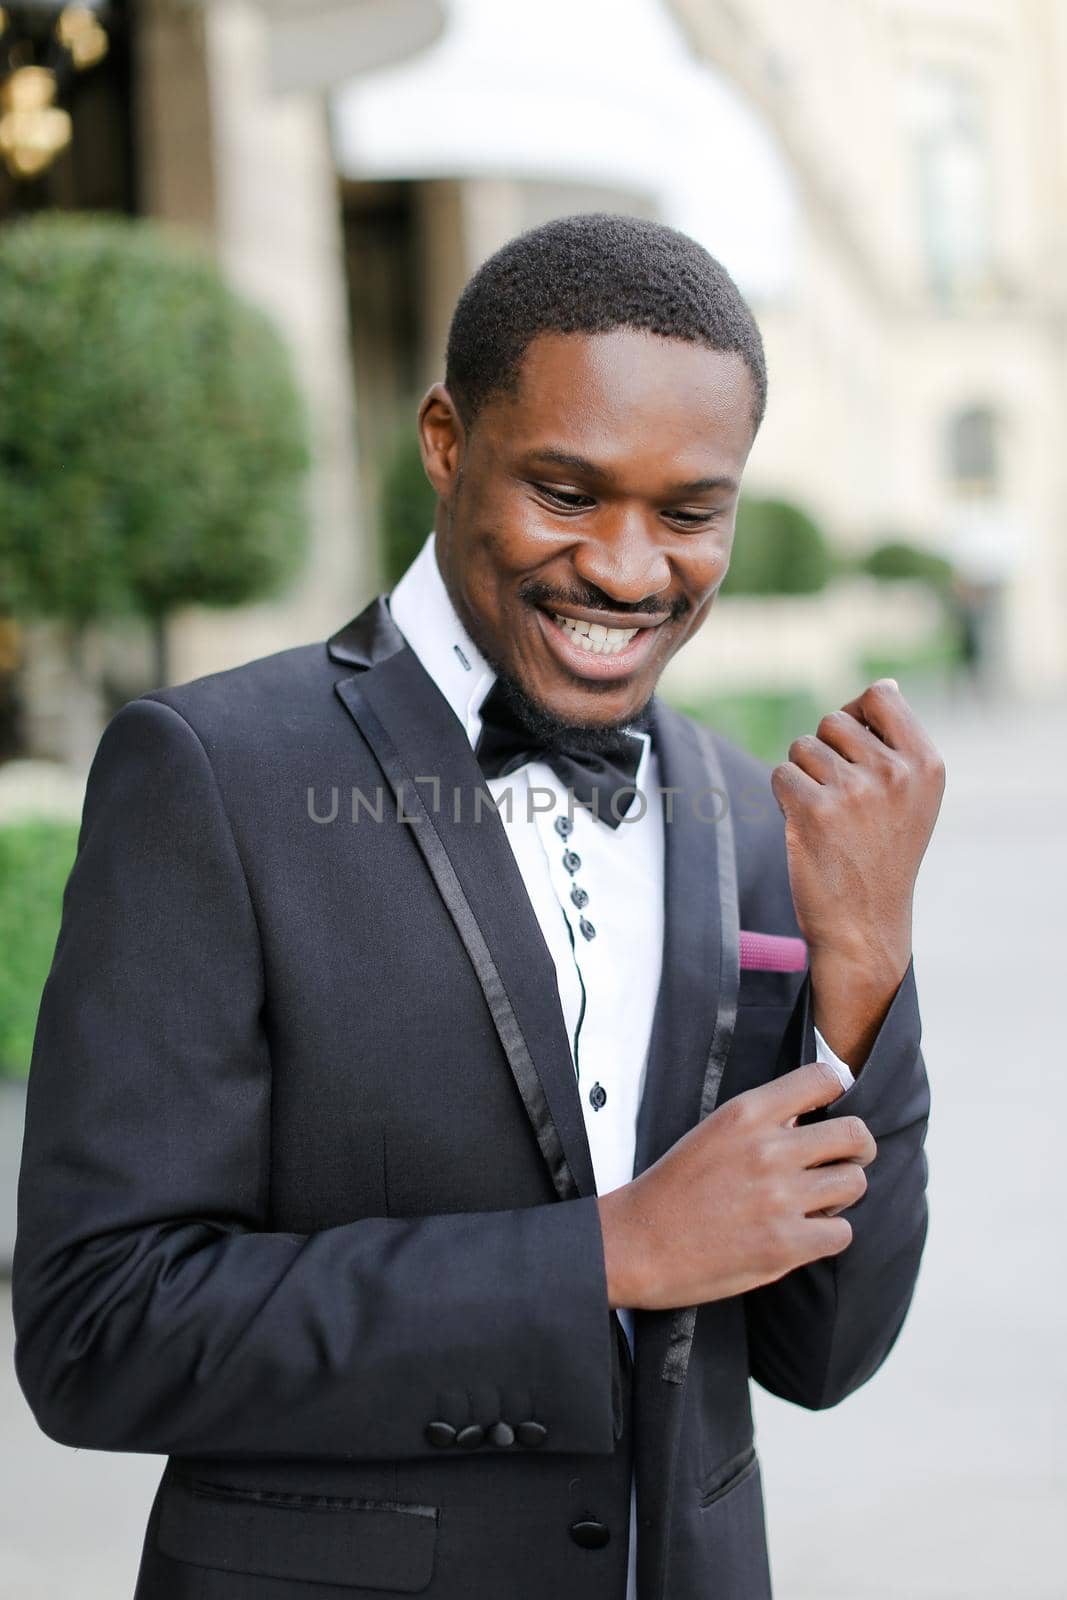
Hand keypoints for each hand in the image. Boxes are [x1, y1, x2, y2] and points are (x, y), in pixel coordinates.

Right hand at [596, 1060, 875, 1309]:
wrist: (636, 1243)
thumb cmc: (672, 1188)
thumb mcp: (712, 1133)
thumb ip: (762, 1121)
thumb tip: (809, 1116)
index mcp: (747, 1113)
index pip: (824, 1079)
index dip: (837, 1096)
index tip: (831, 1114)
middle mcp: (769, 1149)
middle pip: (856, 1134)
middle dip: (856, 1149)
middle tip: (841, 1162)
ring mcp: (780, 1198)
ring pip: (854, 1183)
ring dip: (840, 1195)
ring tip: (814, 1204)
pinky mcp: (785, 1245)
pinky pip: (842, 1233)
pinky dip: (827, 1235)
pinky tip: (802, 1234)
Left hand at [770, 678, 945, 981]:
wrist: (865, 923)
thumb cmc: (883, 854)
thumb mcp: (913, 797)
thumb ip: (897, 742)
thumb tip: (883, 686)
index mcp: (925, 763)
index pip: (879, 696)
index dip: (855, 716)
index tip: (855, 751)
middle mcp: (895, 772)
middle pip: (832, 721)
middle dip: (824, 752)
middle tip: (840, 798)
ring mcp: (855, 791)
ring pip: (802, 747)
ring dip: (802, 777)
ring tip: (826, 816)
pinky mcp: (814, 811)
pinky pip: (781, 774)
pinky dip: (784, 798)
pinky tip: (806, 827)